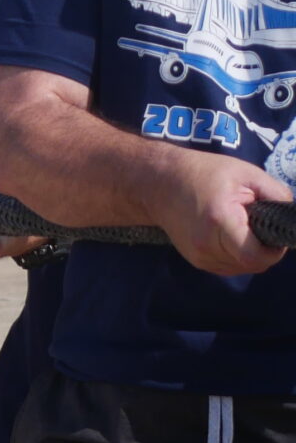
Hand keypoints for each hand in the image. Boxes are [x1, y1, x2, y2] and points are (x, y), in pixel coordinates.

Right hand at [153, 150, 291, 276]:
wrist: (159, 183)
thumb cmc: (204, 173)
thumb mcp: (247, 173)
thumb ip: (276, 193)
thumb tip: (291, 216)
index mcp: (219, 221)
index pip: (254, 256)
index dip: (274, 251)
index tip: (276, 235)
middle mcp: (206, 245)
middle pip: (251, 265)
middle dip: (265, 251)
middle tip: (263, 228)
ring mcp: (198, 256)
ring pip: (242, 269)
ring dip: (252, 255)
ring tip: (246, 230)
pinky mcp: (196, 260)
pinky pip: (229, 267)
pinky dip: (238, 257)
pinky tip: (234, 238)